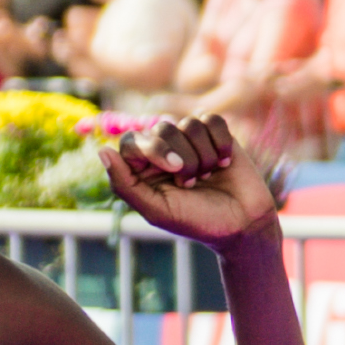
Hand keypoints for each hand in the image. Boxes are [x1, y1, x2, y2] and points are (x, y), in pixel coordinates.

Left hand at [99, 115, 275, 252]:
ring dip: (203, 155)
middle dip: (183, 157)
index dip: (153, 149)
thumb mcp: (157, 210)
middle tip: (191, 183)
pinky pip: (212, 120)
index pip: (132, 140)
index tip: (175, 170)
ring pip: (189, 124)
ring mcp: (190, 139)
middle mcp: (164, 149)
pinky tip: (224, 163)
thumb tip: (102, 151)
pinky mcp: (217, 134)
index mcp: (143, 168)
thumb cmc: (197, 221)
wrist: (242, 225)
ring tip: (208, 177)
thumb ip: (125, 185)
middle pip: (163, 127)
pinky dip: (221, 143)